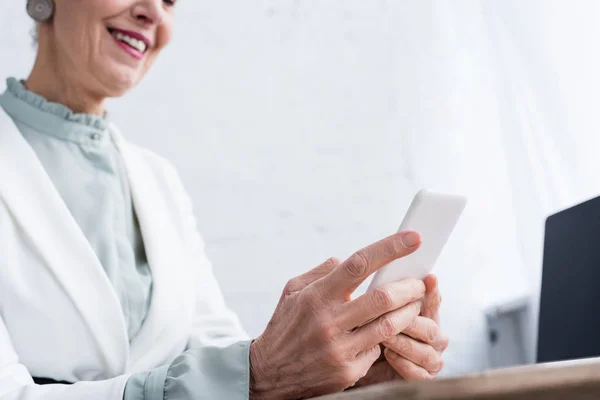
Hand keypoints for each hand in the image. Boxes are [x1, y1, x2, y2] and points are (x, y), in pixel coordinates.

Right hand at [249, 231, 425, 399]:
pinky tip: (386, 332)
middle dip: (409, 287)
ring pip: (388, 326)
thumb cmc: (284, 326)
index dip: (389, 248)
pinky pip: (378, 350)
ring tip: (414, 303)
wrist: (268, 373)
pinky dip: (385, 338)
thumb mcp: (293, 291)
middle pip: (382, 298)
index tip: (413, 238)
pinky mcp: (347, 372)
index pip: (359, 264)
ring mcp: (339, 349)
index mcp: (316, 296)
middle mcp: (328, 321)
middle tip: (419, 282)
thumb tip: (346, 260)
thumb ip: (321, 272)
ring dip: (409, 312)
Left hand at [355, 275, 447, 385]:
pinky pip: (419, 374)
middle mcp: (434, 337)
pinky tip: (389, 355)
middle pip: (431, 328)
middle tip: (389, 316)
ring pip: (426, 352)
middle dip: (410, 322)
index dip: (432, 292)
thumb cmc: (370, 333)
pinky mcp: (423, 378)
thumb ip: (379, 294)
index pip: (432, 302)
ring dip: (404, 343)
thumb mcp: (373, 311)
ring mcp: (431, 359)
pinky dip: (404, 364)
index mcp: (426, 316)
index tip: (428, 278)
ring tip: (384, 338)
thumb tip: (364, 267)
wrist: (361, 365)